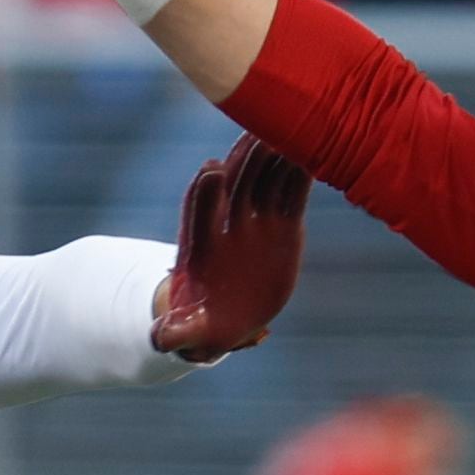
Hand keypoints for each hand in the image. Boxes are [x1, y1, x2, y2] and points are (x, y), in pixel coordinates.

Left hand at [154, 137, 307, 358]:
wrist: (228, 315)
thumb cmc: (202, 323)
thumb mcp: (188, 332)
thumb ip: (176, 332)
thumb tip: (160, 339)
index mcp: (200, 245)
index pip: (198, 210)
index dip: (204, 191)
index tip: (211, 170)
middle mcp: (227, 225)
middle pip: (234, 185)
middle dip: (245, 162)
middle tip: (260, 139)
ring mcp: (256, 221)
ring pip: (264, 181)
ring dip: (276, 159)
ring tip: (293, 135)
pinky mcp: (282, 225)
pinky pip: (292, 196)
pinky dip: (301, 177)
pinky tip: (315, 156)